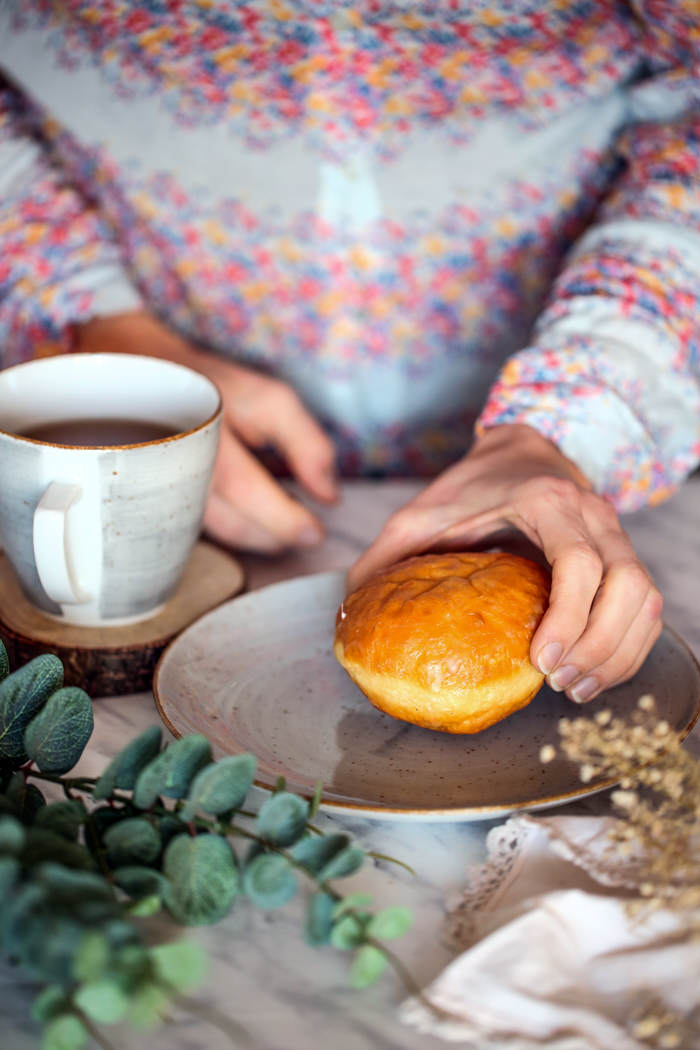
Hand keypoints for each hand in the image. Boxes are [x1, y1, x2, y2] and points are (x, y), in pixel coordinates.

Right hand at [73, 311, 336, 551]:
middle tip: (305, 532)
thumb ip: (306, 444)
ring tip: (281, 526)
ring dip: (256, 539)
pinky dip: (232, 531)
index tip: (316, 531)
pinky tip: (250, 521)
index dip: (285, 519)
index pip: (246, 490)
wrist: (141, 374)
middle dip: (276, 536)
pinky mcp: (155, 500)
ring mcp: (158, 487)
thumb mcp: (268, 399)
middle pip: (231, 525)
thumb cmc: (214, 387)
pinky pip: (199, 529)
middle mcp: (176, 466)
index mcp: (203, 434)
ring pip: (213, 533)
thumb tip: (330, 497)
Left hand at [348, 425, 662, 702]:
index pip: (580, 560)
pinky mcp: (622, 555)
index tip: (540, 659)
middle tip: (559, 683)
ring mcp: (615, 533)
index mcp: (547, 501)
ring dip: (619, 652)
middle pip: (627, 586)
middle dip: (599, 645)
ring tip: (578, 688)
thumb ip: (386, 557)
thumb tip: (349, 610)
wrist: (520, 447)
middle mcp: (593, 515)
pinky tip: (595, 674)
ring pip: (644, 598)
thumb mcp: (420, 512)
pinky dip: (629, 645)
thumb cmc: (471, 484)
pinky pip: (644, 605)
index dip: (568, 615)